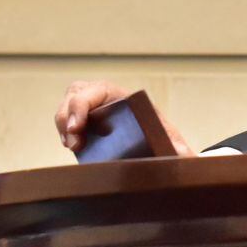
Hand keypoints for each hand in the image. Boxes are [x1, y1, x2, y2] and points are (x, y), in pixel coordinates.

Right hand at [55, 80, 194, 157]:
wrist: (156, 143)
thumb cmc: (160, 136)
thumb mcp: (169, 140)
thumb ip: (178, 148)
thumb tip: (183, 155)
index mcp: (123, 96)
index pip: (95, 91)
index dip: (81, 106)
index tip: (77, 128)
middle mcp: (104, 97)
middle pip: (75, 95)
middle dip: (68, 117)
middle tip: (72, 142)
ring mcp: (91, 108)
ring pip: (66, 106)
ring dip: (63, 124)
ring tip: (71, 145)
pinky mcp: (82, 123)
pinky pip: (65, 119)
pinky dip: (63, 130)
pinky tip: (69, 144)